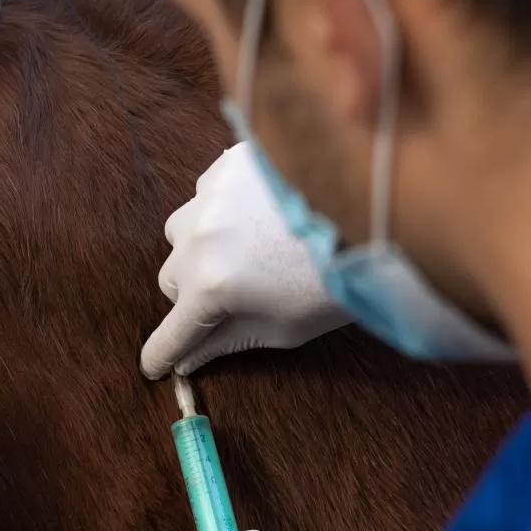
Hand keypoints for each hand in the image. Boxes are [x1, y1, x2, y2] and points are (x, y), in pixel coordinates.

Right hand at [141, 141, 351, 378]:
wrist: (376, 211)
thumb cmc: (337, 280)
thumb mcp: (286, 328)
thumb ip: (229, 342)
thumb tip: (192, 358)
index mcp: (212, 289)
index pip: (171, 334)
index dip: (162, 355)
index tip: (155, 367)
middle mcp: (199, 240)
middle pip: (170, 280)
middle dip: (192, 295)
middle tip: (231, 298)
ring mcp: (209, 195)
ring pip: (181, 233)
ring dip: (201, 248)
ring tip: (245, 250)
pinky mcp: (228, 163)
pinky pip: (205, 195)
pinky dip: (220, 211)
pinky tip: (256, 216)